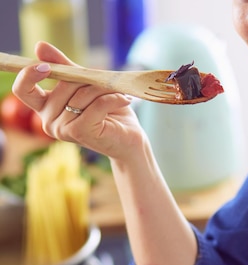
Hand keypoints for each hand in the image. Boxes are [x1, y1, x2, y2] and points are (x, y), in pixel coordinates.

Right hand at [12, 41, 142, 160]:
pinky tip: (124, 100)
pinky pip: (96, 104)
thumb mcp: (86, 85)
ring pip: (81, 94)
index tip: (46, 66)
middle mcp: (48, 121)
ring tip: (118, 94)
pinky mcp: (80, 133)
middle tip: (107, 83)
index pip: (23, 90)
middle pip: (63, 84)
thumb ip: (64, 68)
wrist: (129, 140)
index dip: (29, 75)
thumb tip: (39, 46)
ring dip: (104, 89)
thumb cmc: (108, 112)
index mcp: (45, 108)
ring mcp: (62, 129)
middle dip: (88, 79)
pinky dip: (113, 98)